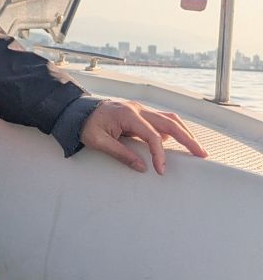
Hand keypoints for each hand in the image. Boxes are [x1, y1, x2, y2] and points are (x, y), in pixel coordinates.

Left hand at [80, 99, 207, 173]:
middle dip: (187, 138)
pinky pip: (161, 119)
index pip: (152, 135)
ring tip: (196, 148)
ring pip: (169, 118)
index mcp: (127, 114)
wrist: (77, 110)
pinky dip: (173, 129)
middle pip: (169, 122)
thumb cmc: (86, 125)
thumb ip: (120, 154)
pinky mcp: (140, 113)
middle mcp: (137, 109)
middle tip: (201, 154)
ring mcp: (140, 109)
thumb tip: (142, 167)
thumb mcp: (98, 141)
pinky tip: (178, 141)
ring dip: (184, 132)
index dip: (159, 154)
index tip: (161, 170)